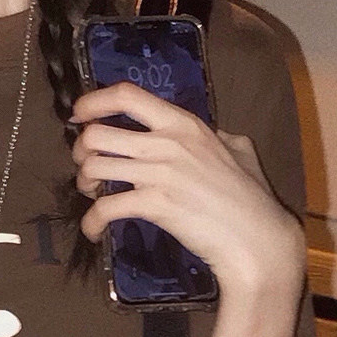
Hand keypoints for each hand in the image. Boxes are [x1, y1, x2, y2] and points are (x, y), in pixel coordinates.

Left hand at [71, 82, 304, 297]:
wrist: (257, 241)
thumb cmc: (252, 199)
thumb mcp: (240, 151)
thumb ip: (220, 137)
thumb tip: (214, 134)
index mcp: (184, 124)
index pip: (128, 95)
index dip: (94, 101)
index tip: (79, 114)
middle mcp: (168, 142)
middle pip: (97, 133)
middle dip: (81, 150)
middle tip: (87, 166)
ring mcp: (160, 173)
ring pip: (94, 167)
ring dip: (84, 183)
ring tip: (93, 195)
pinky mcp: (154, 205)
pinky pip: (105, 207)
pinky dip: (91, 221)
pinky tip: (94, 231)